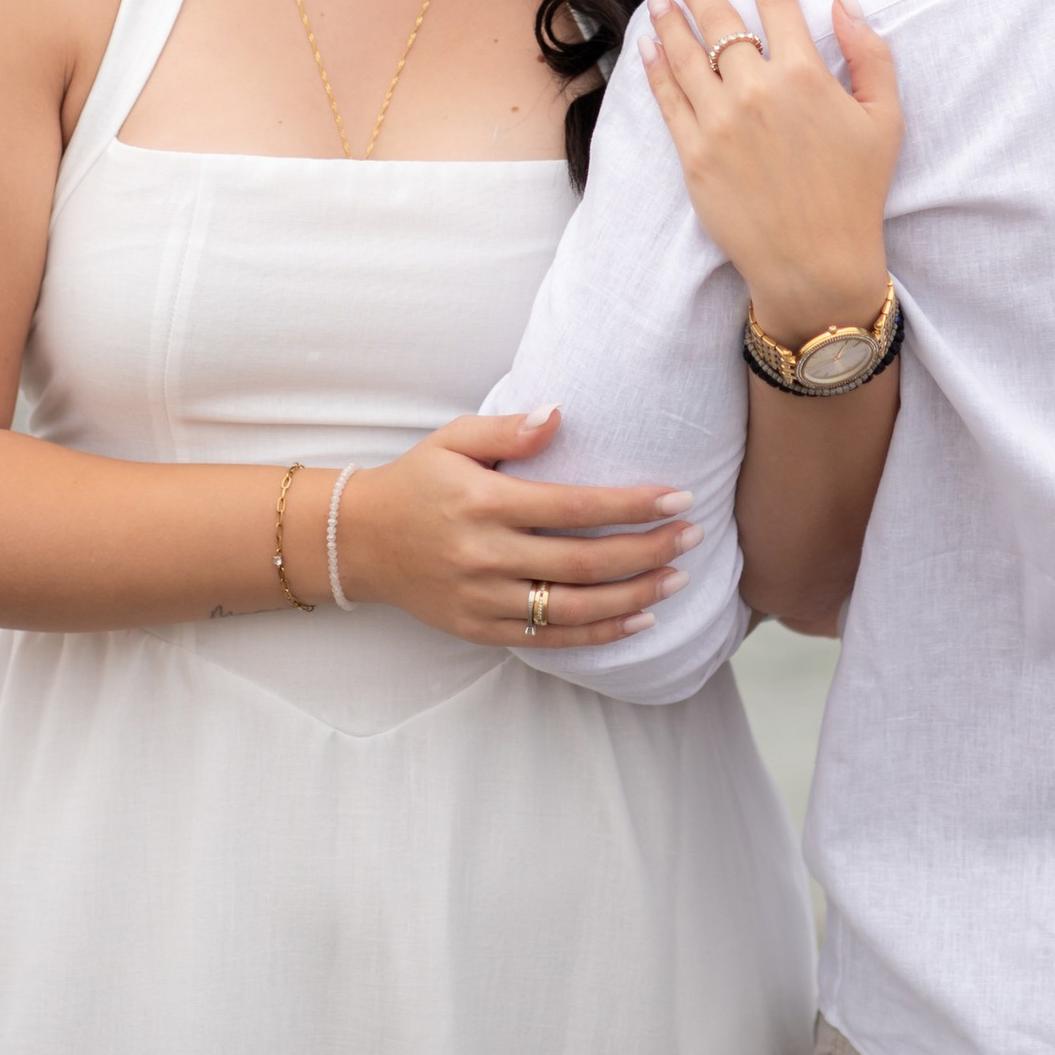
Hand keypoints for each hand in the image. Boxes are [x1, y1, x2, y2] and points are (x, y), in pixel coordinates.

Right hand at [342, 411, 697, 646]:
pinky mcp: (479, 629)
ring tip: (677, 578)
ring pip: (573, 608)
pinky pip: (549, 638)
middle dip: (647, 551)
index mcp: (485, 502)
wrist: (361, 540)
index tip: (678, 496)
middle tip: (693, 536)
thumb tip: (559, 415)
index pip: (574, 508)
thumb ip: (507, 429)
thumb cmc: (417, 480)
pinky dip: (598, 633)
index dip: (632, 505)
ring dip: (634, 596)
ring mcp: (482, 599)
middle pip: (584, 563)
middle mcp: (485, 555)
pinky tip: (637, 619)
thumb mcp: (453, 438)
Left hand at [645, 0, 900, 349]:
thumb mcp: (886, 118)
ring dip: (669, 19)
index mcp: (806, 76)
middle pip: (721, 20)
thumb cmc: (857, 191)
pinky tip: (648, 47)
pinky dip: (654, 68)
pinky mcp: (693, 154)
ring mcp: (719, 122)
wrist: (816, 263)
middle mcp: (757, 90)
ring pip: (685, 54)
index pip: (777, 3)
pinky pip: (667, 99)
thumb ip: (870, 51)